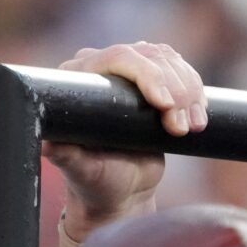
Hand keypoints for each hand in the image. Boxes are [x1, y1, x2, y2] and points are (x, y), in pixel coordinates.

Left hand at [47, 43, 206, 237]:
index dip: (148, 75)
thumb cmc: (96, 181)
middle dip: (174, 90)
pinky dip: (196, 93)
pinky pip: (182, 71)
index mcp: (76, 78)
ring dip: (189, 92)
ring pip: (170, 61)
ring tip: (189, 129)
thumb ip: (66, 157)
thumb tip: (48, 145)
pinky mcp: (154, 80)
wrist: (122, 190)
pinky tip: (199, 117)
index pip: (118, 57)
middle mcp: (101, 67)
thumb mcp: (82, 171)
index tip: (165, 105)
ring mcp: (129, 72)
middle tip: (179, 129)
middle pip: (150, 56)